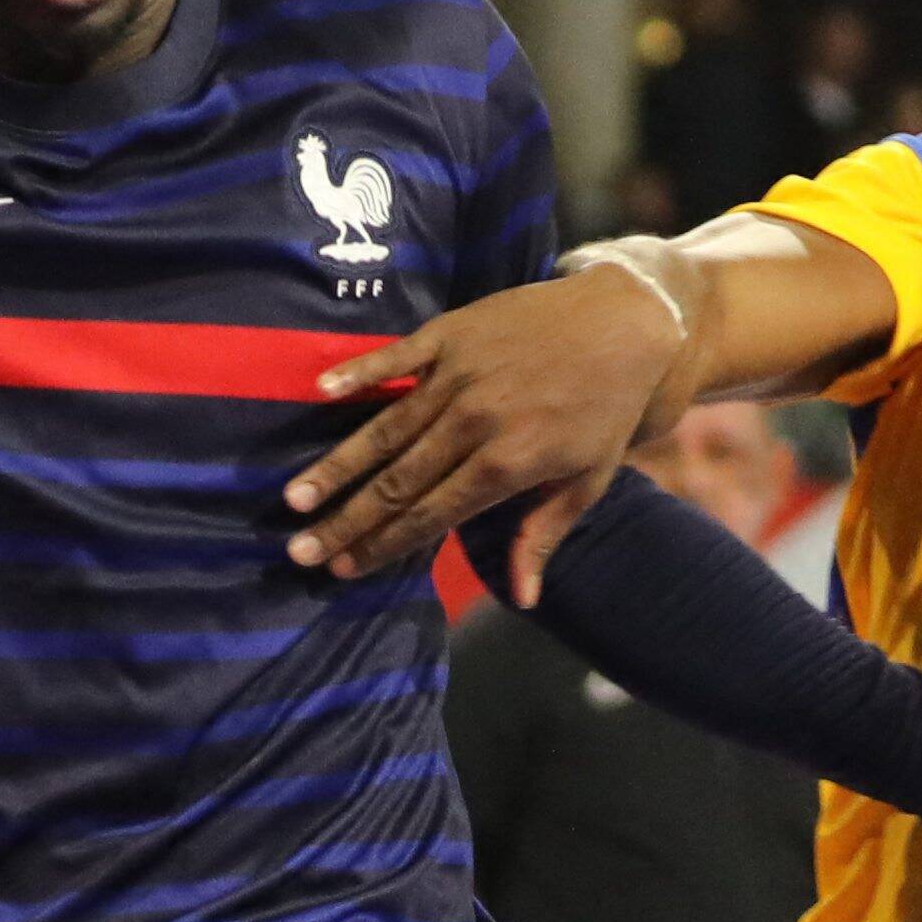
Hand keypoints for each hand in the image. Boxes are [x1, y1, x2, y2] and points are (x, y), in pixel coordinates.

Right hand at [280, 260, 695, 585]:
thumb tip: (522, 599)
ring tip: (296, 497)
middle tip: (300, 550)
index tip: (342, 571)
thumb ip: (542, 536)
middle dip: (346, 522)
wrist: (625, 322)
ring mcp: (459, 375)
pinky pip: (395, 358)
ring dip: (337, 465)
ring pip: (385, 429)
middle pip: (396, 483)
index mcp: (506, 465)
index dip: (382, 547)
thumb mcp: (586, 480)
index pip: (429, 516)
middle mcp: (475, 423)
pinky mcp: (452, 334)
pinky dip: (359, 374)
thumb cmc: (606, 409)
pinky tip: (321, 394)